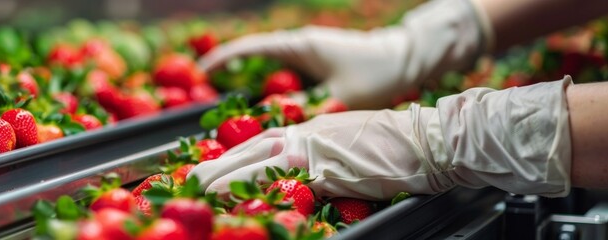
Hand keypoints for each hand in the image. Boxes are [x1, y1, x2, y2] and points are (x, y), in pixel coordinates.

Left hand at [189, 77, 572, 199]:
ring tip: (198, 197)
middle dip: (212, 171)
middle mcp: (300, 136)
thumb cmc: (386, 145)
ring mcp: (311, 153)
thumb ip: (312, 158)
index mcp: (303, 129)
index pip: (252, 144)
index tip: (202, 170)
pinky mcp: (325, 171)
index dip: (224, 159)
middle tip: (185, 185)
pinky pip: (286, 187)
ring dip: (225, 184)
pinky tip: (244, 208)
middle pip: (243, 153)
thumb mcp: (340, 144)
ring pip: (255, 168)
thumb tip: (291, 177)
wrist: (423, 140)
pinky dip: (262, 197)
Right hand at [199, 0, 490, 109]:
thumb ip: (306, 112)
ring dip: (249, 76)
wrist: (408, 59)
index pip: (252, 48)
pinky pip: (284, 69)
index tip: (200, 70)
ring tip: (227, 97)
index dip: (223, 59)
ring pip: (269, 63)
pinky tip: (264, 101)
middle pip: (255, 54)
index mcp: (300, 46)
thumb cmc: (377, 76)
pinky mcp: (317, 60)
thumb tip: (275, 126)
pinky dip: (270, 82)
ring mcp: (308, 50)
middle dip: (230, 69)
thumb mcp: (339, 98)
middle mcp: (300, 44)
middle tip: (205, 89)